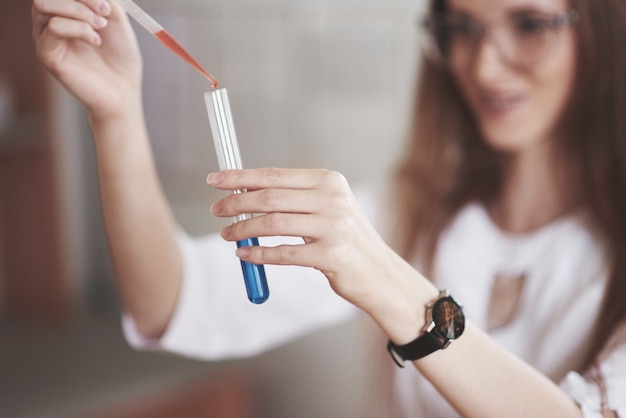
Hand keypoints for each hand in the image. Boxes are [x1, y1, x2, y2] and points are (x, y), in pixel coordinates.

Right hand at [32, 0, 141, 121]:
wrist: (123, 89)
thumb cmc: (121, 56)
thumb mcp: (116, 18)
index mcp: (65, 9)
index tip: (108, 5)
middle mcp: (50, 19)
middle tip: (105, 13)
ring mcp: (45, 36)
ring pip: (44, 4)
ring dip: (78, 10)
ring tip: (100, 26)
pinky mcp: (46, 53)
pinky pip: (53, 27)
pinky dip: (79, 29)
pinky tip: (95, 41)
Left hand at [208, 168, 433, 326]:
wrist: (379, 273)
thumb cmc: (346, 239)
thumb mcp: (328, 209)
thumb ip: (293, 199)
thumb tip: (245, 194)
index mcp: (329, 181)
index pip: (275, 175)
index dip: (241, 177)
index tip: (215, 179)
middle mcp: (333, 200)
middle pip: (270, 197)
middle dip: (236, 203)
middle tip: (216, 210)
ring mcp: (333, 227)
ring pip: (273, 224)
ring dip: (243, 229)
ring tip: (227, 234)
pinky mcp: (331, 256)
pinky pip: (283, 253)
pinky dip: (258, 254)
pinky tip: (244, 254)